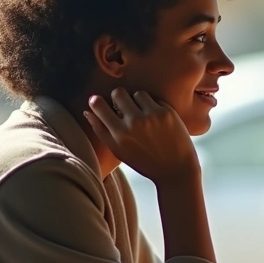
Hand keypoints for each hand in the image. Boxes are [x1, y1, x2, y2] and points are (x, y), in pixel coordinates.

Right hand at [84, 88, 199, 182]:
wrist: (176, 169)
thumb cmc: (144, 161)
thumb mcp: (119, 151)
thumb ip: (101, 131)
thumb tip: (87, 111)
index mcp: (119, 134)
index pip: (98, 104)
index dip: (97, 101)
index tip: (100, 102)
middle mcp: (134, 123)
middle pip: (118, 92)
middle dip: (120, 98)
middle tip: (125, 107)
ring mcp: (152, 116)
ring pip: (138, 93)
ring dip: (139, 102)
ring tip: (144, 115)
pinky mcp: (167, 113)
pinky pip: (155, 99)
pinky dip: (155, 107)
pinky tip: (158, 121)